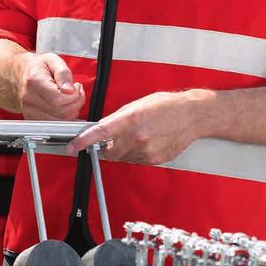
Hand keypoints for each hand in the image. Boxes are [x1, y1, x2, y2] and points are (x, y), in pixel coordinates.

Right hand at [15, 52, 85, 120]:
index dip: (74, 95)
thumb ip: (63, 73)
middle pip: (61, 112)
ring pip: (60, 120)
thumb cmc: (37, 66)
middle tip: (76, 92)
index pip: (59, 99)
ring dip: (72, 111)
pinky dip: (64, 117)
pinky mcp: (32, 119)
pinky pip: (54, 124)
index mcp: (34, 81)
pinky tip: (62, 105)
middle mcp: (29, 98)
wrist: (20, 74)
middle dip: (76, 103)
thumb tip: (70, 90)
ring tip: (69, 97)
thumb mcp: (53, 60)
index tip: (76, 87)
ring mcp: (29, 111)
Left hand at [70, 89, 213, 164]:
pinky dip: (134, 153)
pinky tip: (144, 141)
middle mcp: (138, 138)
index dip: (83, 142)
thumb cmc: (166, 106)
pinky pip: (135, 160)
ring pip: (122, 157)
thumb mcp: (137, 105)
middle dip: (104, 147)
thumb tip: (102, 130)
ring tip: (135, 135)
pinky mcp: (154, 160)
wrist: (192, 116)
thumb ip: (117, 119)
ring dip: (121, 149)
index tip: (73, 147)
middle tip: (108, 139)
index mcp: (131, 119)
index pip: (100, 133)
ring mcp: (147, 151)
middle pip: (108, 151)